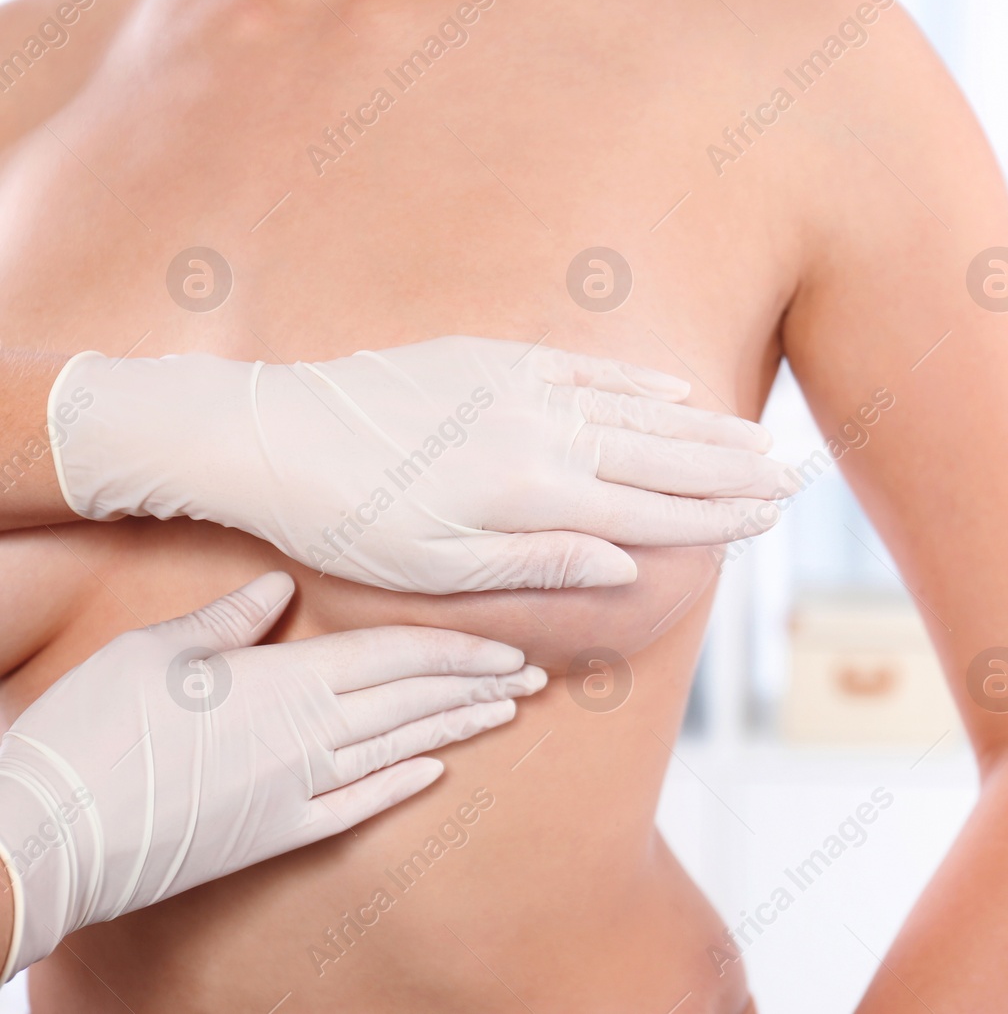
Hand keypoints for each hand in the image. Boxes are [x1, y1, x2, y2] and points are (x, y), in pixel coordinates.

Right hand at [0, 572, 543, 977]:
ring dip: (457, 728)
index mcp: (288, 681)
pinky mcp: (277, 835)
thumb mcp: (158, 652)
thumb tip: (281, 590)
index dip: (461, 650)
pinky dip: (400, 784)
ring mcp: (298, 790)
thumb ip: (231, 620)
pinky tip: (436, 770)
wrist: (54, 834)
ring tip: (505, 713)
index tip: (510, 647)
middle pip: (414, 700)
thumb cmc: (96, 729)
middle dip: (479, 686)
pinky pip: (357, 806)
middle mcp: (309, 736)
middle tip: (534, 678)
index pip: (400, 656)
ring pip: (399, 749)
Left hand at [48, 336, 795, 591]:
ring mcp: (524, 389)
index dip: (716, 515)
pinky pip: (589, 370)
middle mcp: (544, 433)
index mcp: (534, 494)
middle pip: (663, 455)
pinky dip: (640, 383)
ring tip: (758, 439)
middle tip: (791, 479)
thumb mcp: (439, 568)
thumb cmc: (351, 520)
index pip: (650, 507)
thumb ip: (541, 560)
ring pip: (638, 412)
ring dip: (704, 429)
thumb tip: (625, 559)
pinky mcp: (497, 360)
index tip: (770, 518)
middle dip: (733, 470)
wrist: (274, 434)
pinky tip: (679, 392)